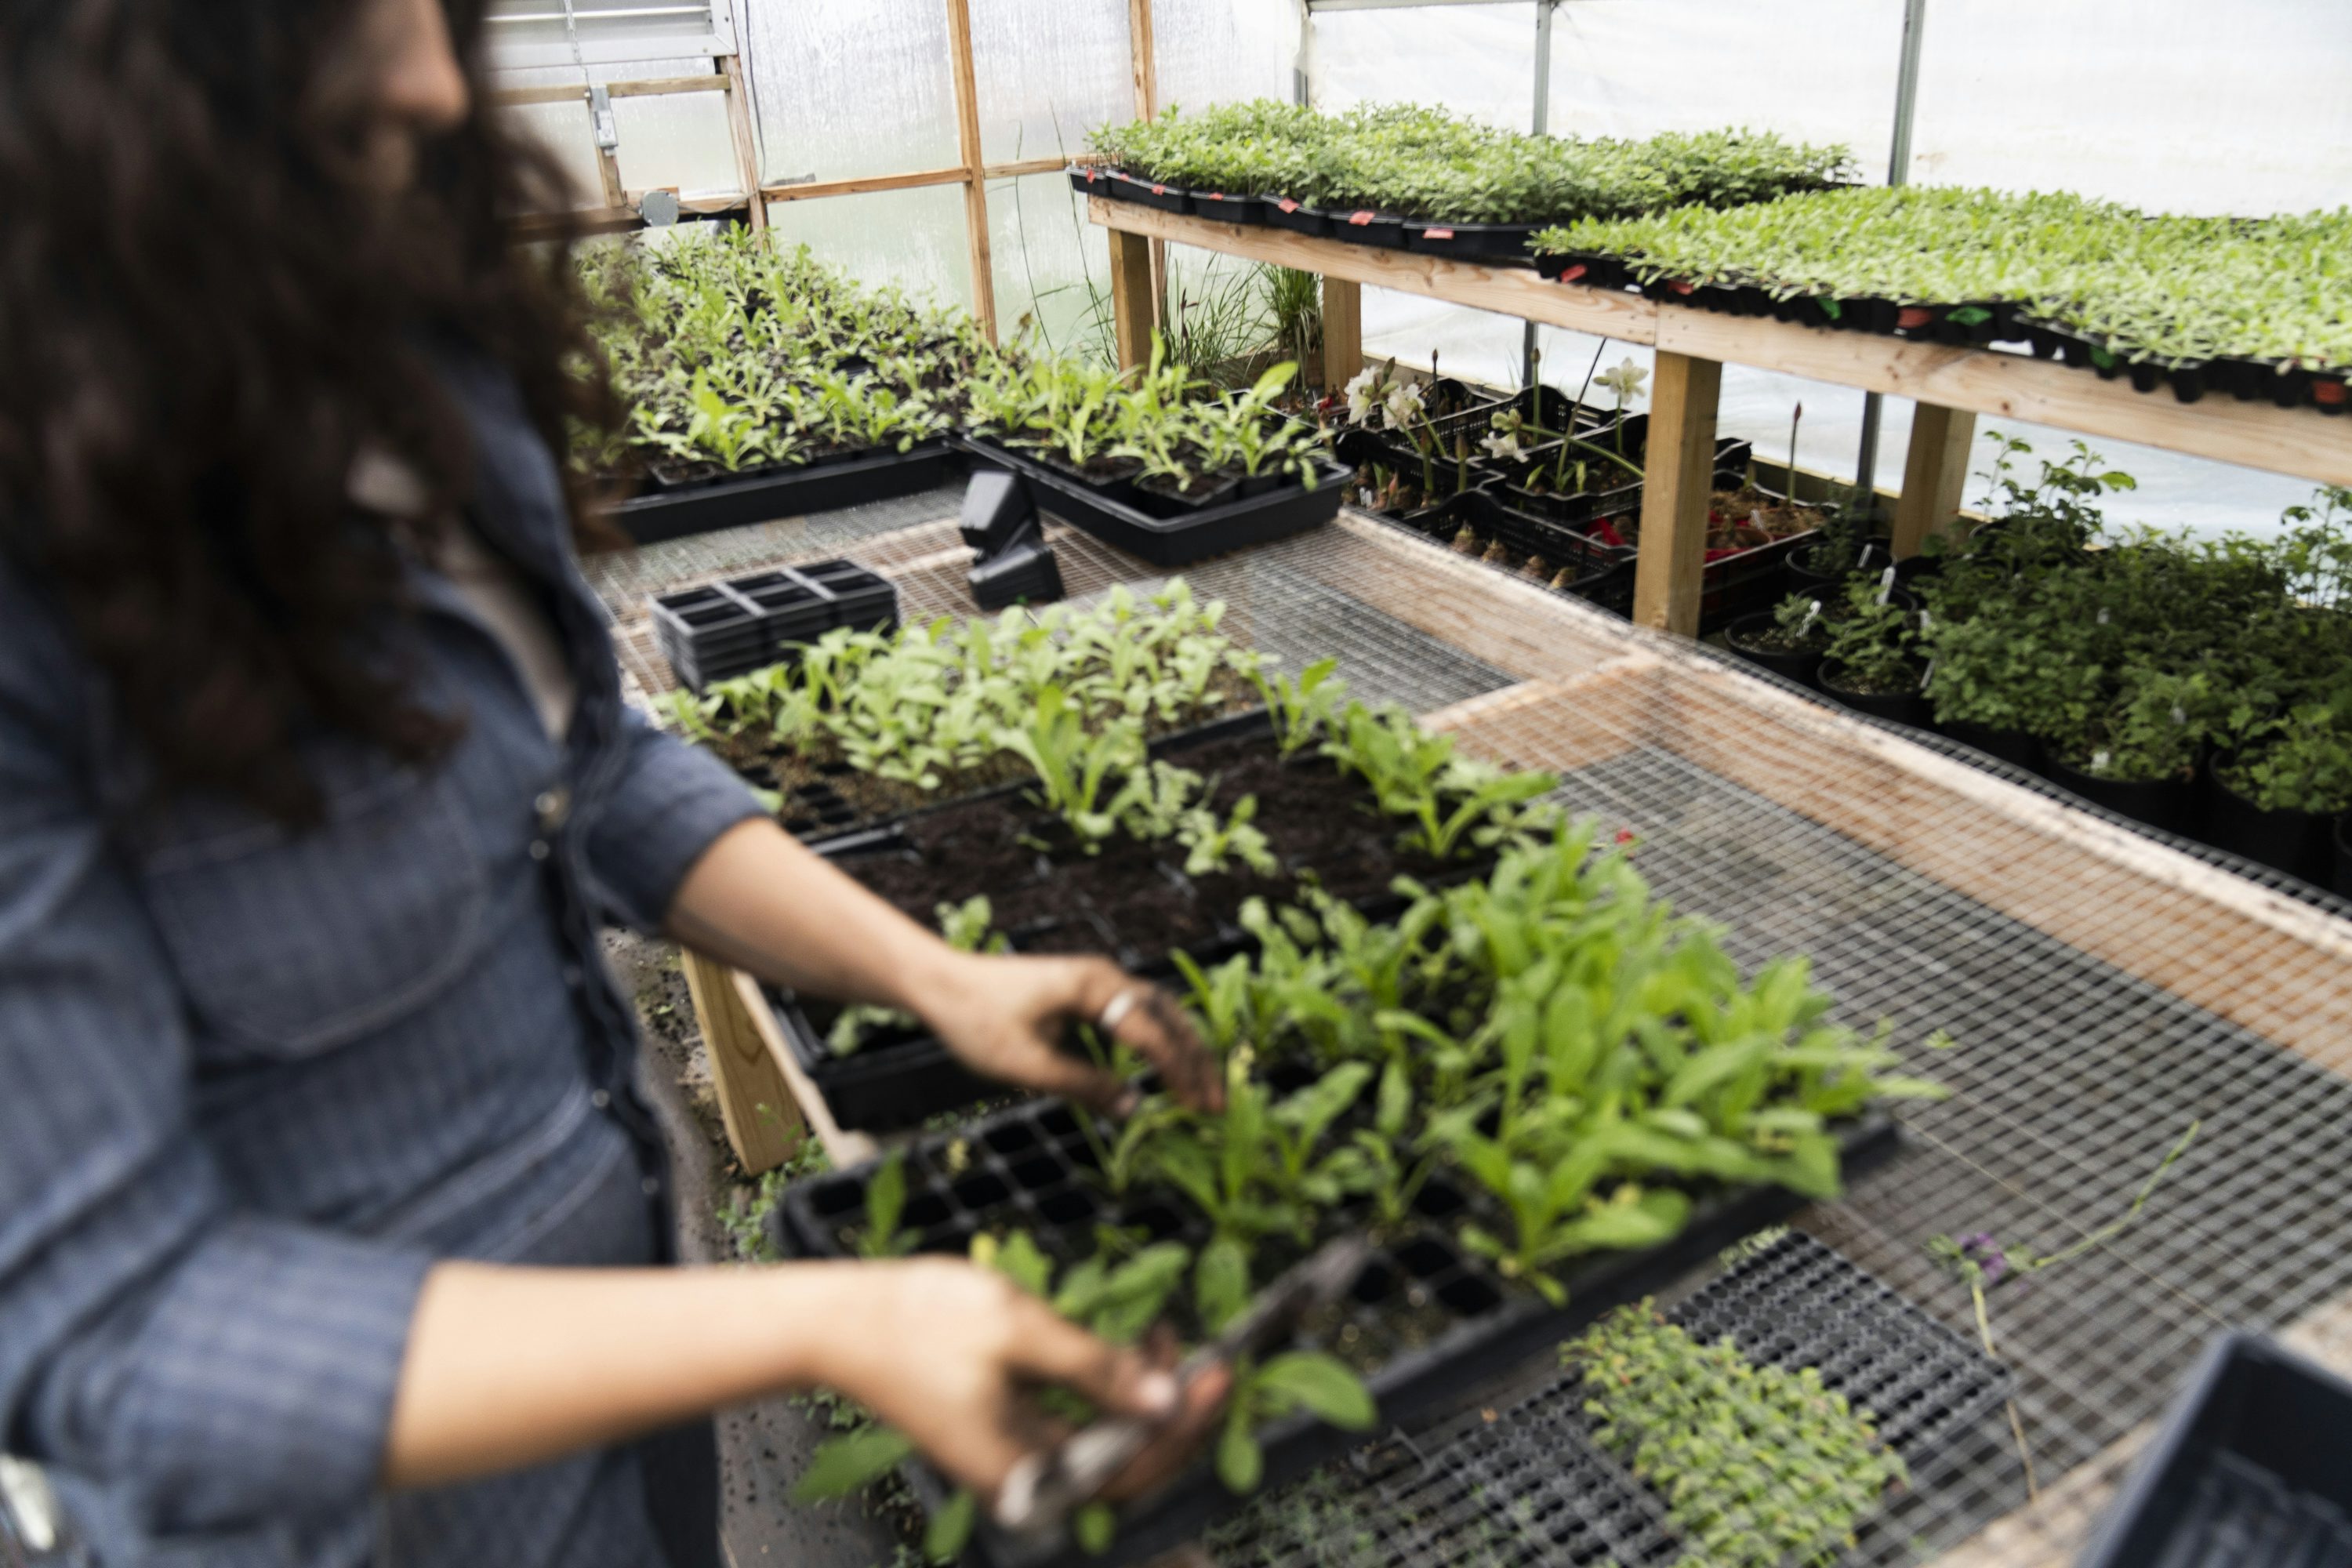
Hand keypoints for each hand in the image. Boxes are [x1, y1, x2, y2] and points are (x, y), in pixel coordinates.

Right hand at [815, 1259, 1231, 1503]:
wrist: (839, 1321)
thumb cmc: (919, 1322)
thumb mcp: (1020, 1332)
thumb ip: (1096, 1369)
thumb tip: (1166, 1399)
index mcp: (1024, 1473)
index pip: (1130, 1466)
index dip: (1183, 1423)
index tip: (1219, 1374)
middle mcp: (1022, 1481)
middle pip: (1123, 1463)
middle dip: (1172, 1411)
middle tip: (1208, 1356)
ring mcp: (1013, 1461)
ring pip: (1104, 1443)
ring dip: (1143, 1397)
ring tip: (1168, 1340)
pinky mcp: (1006, 1436)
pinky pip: (1075, 1426)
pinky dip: (1107, 1391)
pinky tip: (1129, 1350)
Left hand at [916, 951, 1224, 1114]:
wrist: (940, 983)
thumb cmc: (976, 1021)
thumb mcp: (1026, 1064)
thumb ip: (1083, 1086)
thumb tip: (1134, 1110)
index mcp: (1093, 987)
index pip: (1151, 1032)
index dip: (1178, 1073)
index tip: (1198, 1109)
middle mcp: (1104, 976)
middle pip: (1168, 1016)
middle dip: (1195, 1061)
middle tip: (1217, 1104)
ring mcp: (1098, 980)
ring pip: (1158, 1013)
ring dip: (1183, 1050)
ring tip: (1203, 1090)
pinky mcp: (1088, 991)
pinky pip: (1139, 1014)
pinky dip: (1162, 1041)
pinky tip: (1168, 1069)